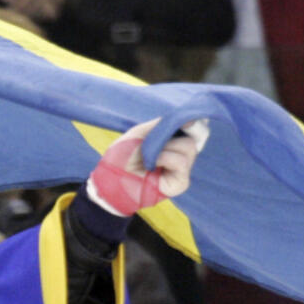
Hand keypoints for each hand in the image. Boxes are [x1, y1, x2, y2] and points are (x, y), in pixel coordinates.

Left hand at [86, 118, 208, 216]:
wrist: (109, 178)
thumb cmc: (121, 157)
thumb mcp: (139, 133)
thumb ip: (162, 125)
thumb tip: (189, 119)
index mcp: (172, 143)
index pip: (194, 131)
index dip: (193, 124)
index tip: (185, 121)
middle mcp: (179, 156)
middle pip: (194, 138)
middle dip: (174, 135)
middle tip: (155, 142)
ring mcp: (180, 171)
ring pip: (190, 149)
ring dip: (167, 147)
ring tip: (149, 156)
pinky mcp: (179, 184)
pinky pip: (182, 163)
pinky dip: (167, 158)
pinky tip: (152, 164)